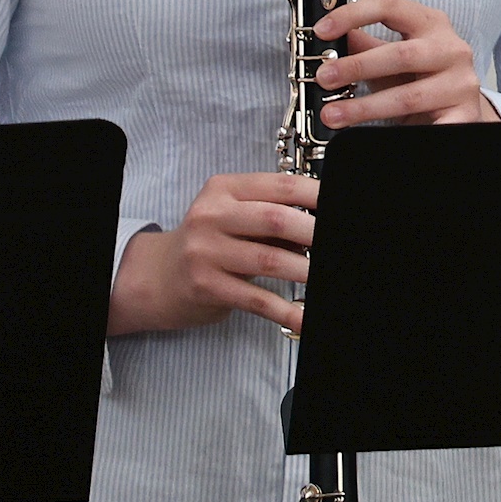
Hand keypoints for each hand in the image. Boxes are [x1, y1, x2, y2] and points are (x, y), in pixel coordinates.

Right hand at [110, 172, 319, 336]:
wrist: (159, 277)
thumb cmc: (210, 243)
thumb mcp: (237, 218)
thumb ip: (275, 218)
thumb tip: (323, 226)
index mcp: (225, 189)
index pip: (281, 185)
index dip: (317, 196)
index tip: (341, 207)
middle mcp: (212, 215)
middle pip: (276, 219)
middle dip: (315, 232)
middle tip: (337, 244)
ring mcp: (206, 251)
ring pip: (269, 259)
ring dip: (305, 270)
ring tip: (326, 276)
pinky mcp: (206, 286)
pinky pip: (255, 298)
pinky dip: (285, 310)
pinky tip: (304, 316)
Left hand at [314, 0, 500, 125]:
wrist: (460, 108)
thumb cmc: (422, 77)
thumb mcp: (393, 55)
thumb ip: (364, 44)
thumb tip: (328, 38)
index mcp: (431, 23)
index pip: (390, 6)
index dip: (352, 15)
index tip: (322, 31)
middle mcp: (451, 49)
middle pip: (401, 54)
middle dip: (357, 67)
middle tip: (324, 78)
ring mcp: (461, 83)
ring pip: (409, 96)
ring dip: (365, 107)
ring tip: (333, 115)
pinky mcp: (466, 115)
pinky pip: (436, 127)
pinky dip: (411, 135)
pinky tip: (385, 139)